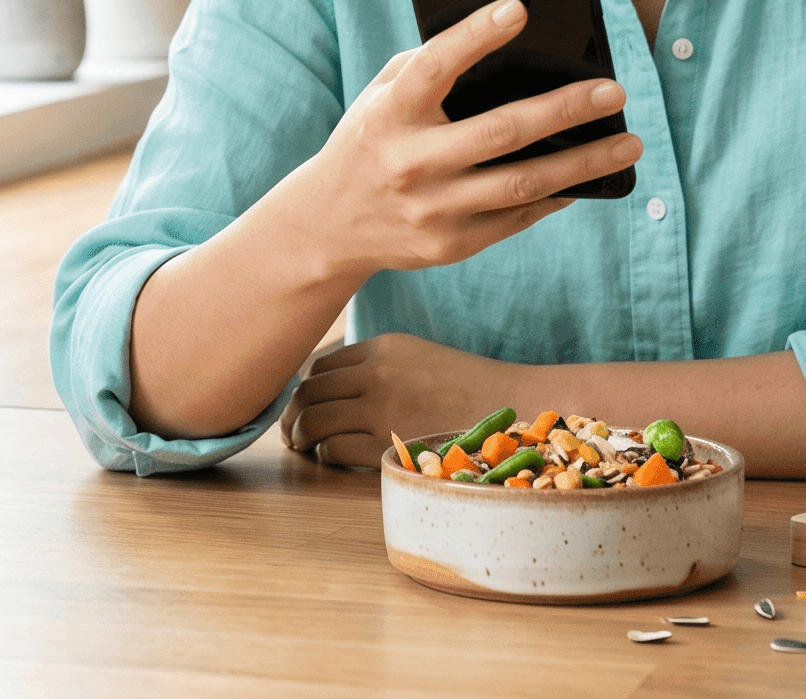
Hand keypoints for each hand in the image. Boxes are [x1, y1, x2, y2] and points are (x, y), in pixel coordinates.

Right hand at [255, 0, 641, 285]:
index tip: (518, 8)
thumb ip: (428, 69)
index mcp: (390, 114)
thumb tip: (502, 43)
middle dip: (565, 109)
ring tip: (627, 144)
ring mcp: (433, 208)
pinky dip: (556, 195)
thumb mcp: (380, 96)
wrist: (328, 224)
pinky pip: (517, 217)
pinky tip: (586, 177)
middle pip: (500, 131)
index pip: (435, 67)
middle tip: (614, 91)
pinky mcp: (450, 243)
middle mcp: (411, 162)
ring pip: (522, 183)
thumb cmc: (370, 141)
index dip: (475, 36)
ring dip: (583, 162)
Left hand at [282, 331, 524, 467]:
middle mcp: (376, 373)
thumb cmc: (469, 389)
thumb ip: (379, 364)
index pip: (320, 365)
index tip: (302, 404)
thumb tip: (332, 387)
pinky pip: (334, 449)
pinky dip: (325, 455)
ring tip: (303, 448)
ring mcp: (381, 407)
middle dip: (292, 413)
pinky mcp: (387, 442)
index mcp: (383, 347)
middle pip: (307, 391)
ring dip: (301, 437)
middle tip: (291, 432)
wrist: (515, 409)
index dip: (304, 387)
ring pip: (313, 420)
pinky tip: (332, 459)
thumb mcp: (420, 357)